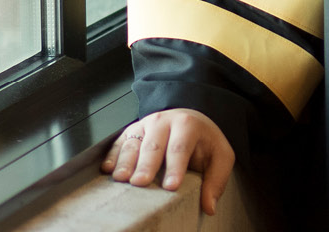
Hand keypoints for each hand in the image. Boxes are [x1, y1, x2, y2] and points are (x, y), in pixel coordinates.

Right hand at [100, 108, 235, 213]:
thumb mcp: (220, 157)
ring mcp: (145, 125)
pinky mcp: (131, 131)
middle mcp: (164, 121)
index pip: (180, 148)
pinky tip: (108, 169)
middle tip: (140, 183)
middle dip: (146, 165)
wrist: (190, 121)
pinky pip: (119, 142)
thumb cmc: (204, 143)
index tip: (171, 186)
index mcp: (188, 125)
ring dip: (126, 162)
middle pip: (154, 145)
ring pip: (134, 143)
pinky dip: (113, 155)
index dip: (175, 167)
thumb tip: (209, 207)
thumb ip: (216, 181)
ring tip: (121, 179)